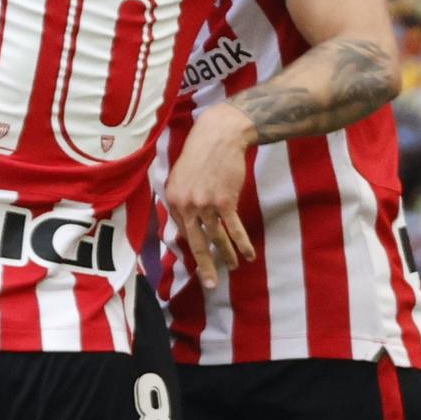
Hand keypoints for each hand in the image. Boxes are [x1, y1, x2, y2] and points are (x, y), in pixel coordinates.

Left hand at [164, 102, 257, 292]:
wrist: (220, 136)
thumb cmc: (201, 154)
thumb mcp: (181, 176)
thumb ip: (181, 200)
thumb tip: (184, 225)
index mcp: (172, 199)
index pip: (182, 230)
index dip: (195, 245)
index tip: (202, 259)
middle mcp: (185, 204)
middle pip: (196, 242)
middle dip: (205, 266)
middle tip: (211, 283)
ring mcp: (205, 204)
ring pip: (217, 238)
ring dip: (227, 255)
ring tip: (234, 267)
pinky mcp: (224, 201)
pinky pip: (233, 229)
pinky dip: (242, 243)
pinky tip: (248, 255)